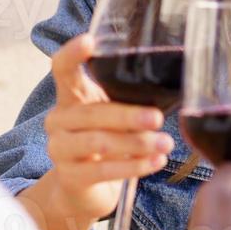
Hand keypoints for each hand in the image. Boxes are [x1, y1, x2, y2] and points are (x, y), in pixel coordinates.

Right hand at [40, 34, 174, 227]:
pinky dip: (134, 166)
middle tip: (158, 118)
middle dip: (128, 116)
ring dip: (136, 143)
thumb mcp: (113, 115)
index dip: (71, 54)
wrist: (83, 189)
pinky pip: (103, 170)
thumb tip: (172, 86)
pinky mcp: (70, 176)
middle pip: (91, 113)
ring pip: (98, 142)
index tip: (89, 40)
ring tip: (165, 144)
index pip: (61, 69)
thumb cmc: (106, 141)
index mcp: (69, 97)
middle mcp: (58, 120)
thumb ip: (128, 100)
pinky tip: (156, 162)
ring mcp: (59, 149)